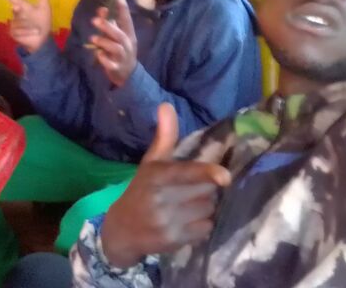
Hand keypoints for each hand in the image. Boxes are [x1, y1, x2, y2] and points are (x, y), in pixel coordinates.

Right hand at [0, 0, 50, 53]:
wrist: (42, 38)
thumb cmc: (43, 21)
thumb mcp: (44, 7)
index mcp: (22, 5)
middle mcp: (16, 13)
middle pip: (16, 10)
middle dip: (24, 14)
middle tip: (33, 20)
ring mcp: (13, 23)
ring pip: (19, 22)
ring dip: (30, 26)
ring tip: (36, 29)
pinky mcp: (13, 33)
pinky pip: (19, 31)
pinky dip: (28, 32)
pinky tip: (33, 34)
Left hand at [90, 0, 136, 86]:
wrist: (128, 74)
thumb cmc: (121, 51)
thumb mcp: (118, 37)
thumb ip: (110, 24)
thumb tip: (102, 9)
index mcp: (129, 35)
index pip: (127, 20)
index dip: (123, 9)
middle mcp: (127, 45)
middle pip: (119, 35)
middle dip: (107, 27)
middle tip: (94, 20)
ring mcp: (123, 57)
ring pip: (115, 48)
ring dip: (104, 42)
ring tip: (92, 38)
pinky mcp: (117, 68)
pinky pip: (111, 64)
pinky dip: (104, 59)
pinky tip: (98, 55)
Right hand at [102, 104, 231, 267]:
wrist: (121, 231)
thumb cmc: (141, 191)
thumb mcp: (150, 163)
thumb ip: (164, 136)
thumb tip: (166, 105)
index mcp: (156, 176)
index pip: (184, 173)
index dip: (205, 174)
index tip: (225, 177)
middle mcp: (160, 200)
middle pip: (205, 191)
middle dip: (206, 188)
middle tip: (192, 189)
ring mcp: (167, 222)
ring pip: (208, 209)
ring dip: (205, 206)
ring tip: (187, 206)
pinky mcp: (174, 241)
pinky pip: (205, 228)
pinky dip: (203, 225)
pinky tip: (187, 221)